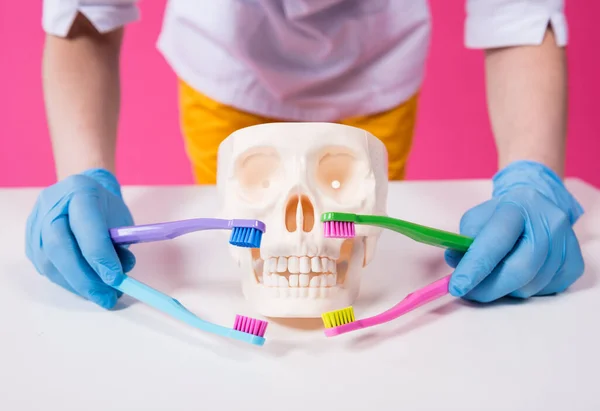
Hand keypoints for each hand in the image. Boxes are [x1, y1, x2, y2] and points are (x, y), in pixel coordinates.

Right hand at [25, 168, 135, 307]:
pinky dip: (68, 283)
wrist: (81, 195)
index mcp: (79, 190)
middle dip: (85, 278)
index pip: (85, 224)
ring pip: (49, 262)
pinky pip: (46, 268)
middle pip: (59, 246)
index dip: (100, 254)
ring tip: (101, 295)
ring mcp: (35, 223)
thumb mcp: (120, 220)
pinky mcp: (30, 241)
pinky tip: (86, 288)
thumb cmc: (105, 209)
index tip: (116, 278)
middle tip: (107, 297)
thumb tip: (117, 277)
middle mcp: (51, 205)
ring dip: (77, 285)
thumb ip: (121, 245)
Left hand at [445, 160, 584, 302]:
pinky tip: (517, 275)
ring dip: (505, 290)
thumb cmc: (501, 215)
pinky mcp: (574, 263)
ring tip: (495, 277)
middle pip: (519, 269)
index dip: (475, 267)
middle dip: (489, 288)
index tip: (456, 287)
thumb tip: (456, 264)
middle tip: (469, 293)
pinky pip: (545, 291)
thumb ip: (463, 241)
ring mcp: (566, 243)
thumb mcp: (476, 218)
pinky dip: (524, 290)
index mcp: (518, 206)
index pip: (496, 240)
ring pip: (531, 285)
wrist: (537, 205)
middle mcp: (548, 223)